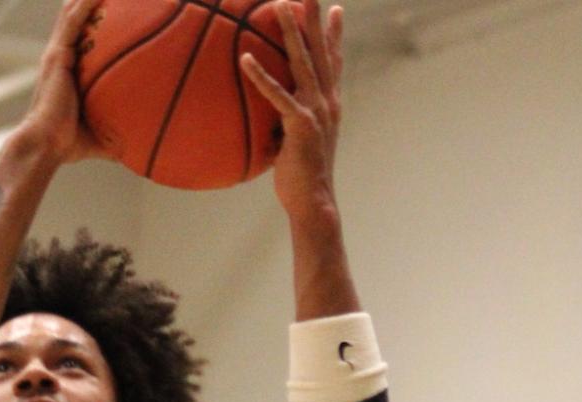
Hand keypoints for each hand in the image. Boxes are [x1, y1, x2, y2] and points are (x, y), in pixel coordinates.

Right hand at [26, 0, 111, 165]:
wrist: (45, 145)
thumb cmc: (68, 145)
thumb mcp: (100, 136)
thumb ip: (118, 135)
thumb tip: (143, 149)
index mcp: (68, 67)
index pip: (82, 34)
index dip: (95, 17)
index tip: (115, 7)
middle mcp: (61, 54)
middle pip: (77, 16)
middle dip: (94, 0)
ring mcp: (57, 52)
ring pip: (73, 11)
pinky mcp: (57, 55)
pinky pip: (73, 21)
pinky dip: (86, 4)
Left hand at [241, 0, 342, 222]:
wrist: (314, 202)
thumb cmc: (301, 179)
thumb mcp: (297, 144)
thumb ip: (288, 124)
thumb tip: (270, 121)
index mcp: (329, 105)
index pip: (332, 63)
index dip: (334, 35)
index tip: (336, 10)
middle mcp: (327, 102)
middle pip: (320, 51)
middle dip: (314, 18)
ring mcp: (316, 111)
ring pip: (302, 62)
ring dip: (290, 31)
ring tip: (278, 4)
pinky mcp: (300, 124)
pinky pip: (277, 94)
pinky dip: (261, 76)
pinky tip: (245, 58)